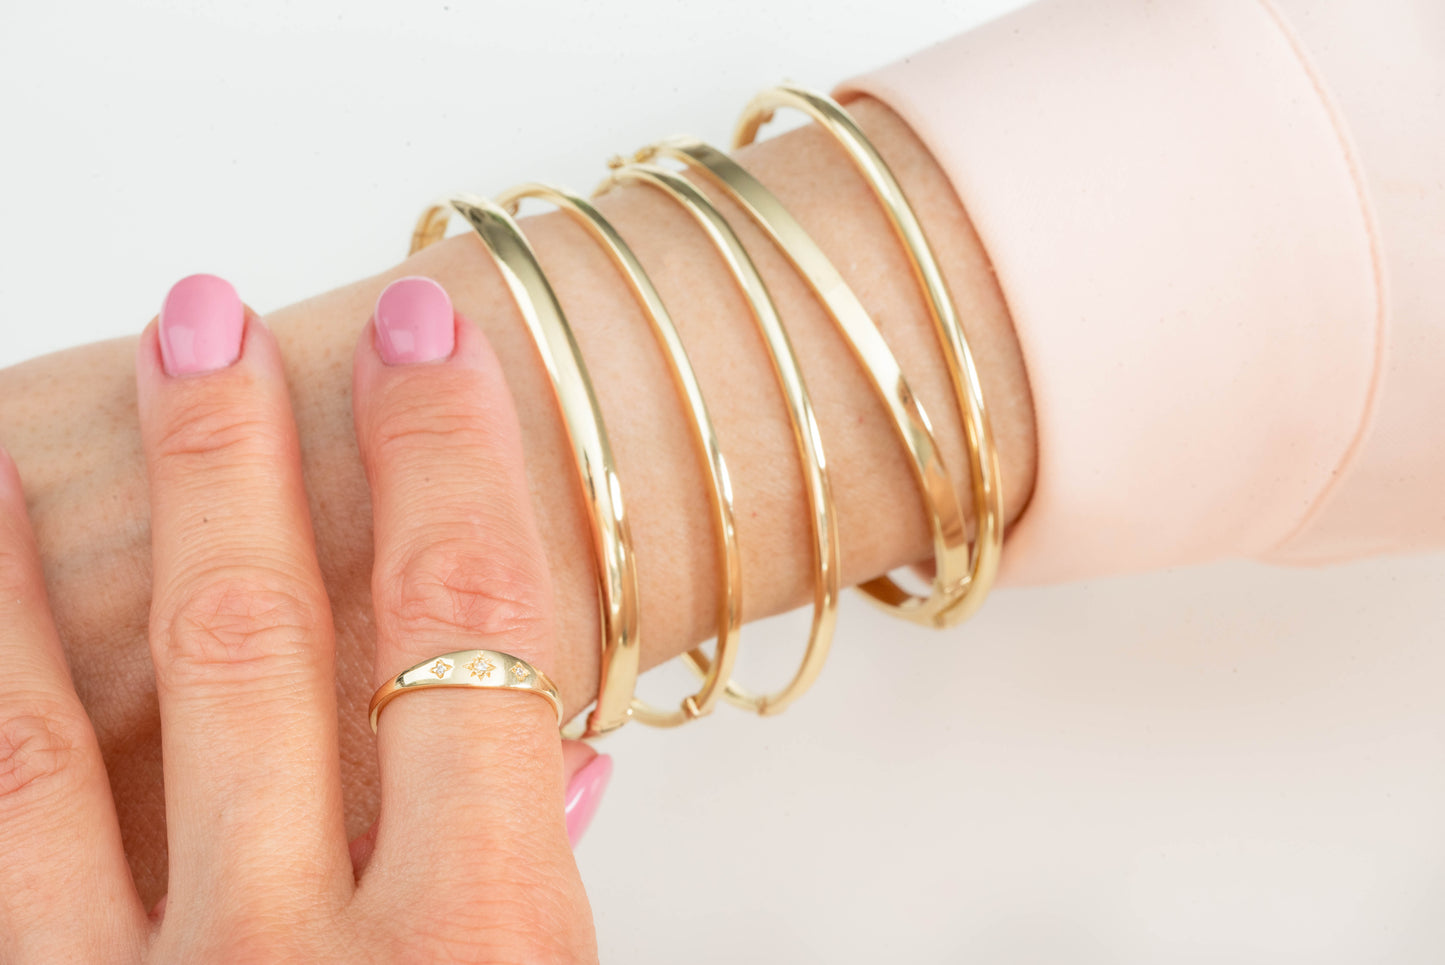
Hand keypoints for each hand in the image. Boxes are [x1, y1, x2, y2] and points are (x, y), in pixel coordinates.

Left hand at [0, 274, 597, 962]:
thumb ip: (551, 899)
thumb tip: (563, 770)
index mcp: (473, 939)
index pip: (465, 622)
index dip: (450, 454)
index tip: (427, 343)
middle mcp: (290, 957)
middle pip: (255, 640)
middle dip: (233, 456)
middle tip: (210, 327)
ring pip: (48, 742)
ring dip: (29, 571)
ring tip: (16, 441)